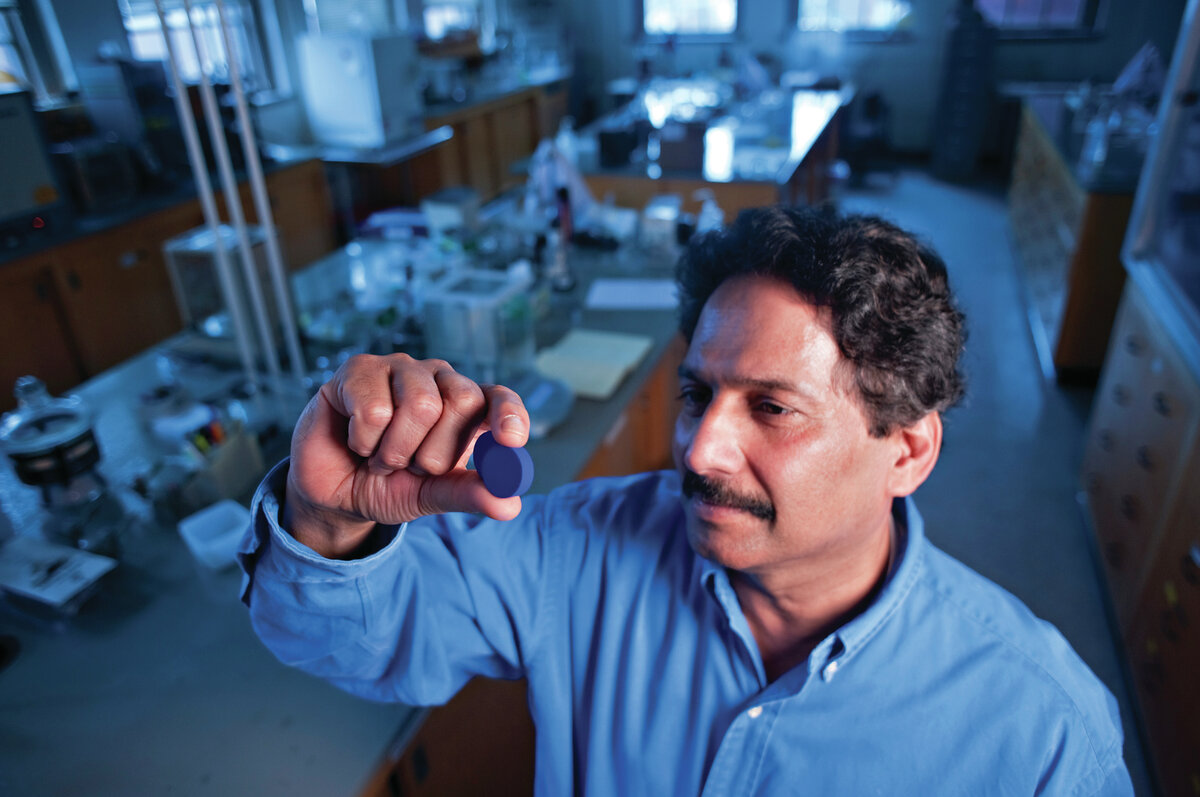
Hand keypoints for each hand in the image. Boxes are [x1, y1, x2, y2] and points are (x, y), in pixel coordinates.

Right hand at [283, 354, 528, 557]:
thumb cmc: (389, 485)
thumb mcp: (432, 495)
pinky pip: (374, 409)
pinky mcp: (359, 369)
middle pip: (462, 400)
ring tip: (381, 456)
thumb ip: (469, 494)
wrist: (334, 492)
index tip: (511, 441)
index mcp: (466, 406)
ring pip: (421, 404)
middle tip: (410, 466)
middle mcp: (438, 379)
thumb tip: (510, 505)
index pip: (499, 398)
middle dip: (435, 452)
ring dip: (396, 450)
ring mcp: (399, 368)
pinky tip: (355, 439)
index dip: (509, 414)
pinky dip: (363, 440)